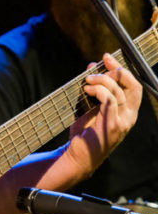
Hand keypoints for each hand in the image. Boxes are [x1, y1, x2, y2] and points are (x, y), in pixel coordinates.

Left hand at [64, 52, 141, 177]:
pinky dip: (98, 90)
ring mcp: (122, 122)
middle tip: (99, 65)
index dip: (121, 69)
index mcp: (127, 112)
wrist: (78, 156)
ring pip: (119, 91)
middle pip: (134, 86)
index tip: (106, 57)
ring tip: (86, 80)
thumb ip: (93, 88)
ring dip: (101, 80)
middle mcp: (129, 117)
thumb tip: (92, 66)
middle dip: (117, 70)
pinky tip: (87, 90)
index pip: (134, 86)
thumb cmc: (85, 132)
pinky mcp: (112, 126)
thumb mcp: (89, 105)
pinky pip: (110, 100)